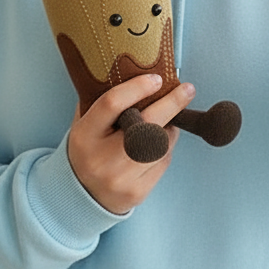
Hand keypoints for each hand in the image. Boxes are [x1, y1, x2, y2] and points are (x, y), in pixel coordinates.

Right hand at [67, 74, 195, 214]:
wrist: (81, 196)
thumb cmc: (88, 150)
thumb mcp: (84, 123)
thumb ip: (102, 100)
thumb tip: (134, 72)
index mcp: (85, 135)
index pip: (112, 104)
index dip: (137, 88)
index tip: (157, 78)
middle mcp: (102, 159)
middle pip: (145, 126)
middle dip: (171, 105)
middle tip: (187, 89)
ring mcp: (120, 178)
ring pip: (160, 145)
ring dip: (170, 128)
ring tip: (168, 119)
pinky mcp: (137, 192)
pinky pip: (162, 162)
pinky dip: (166, 148)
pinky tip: (158, 143)